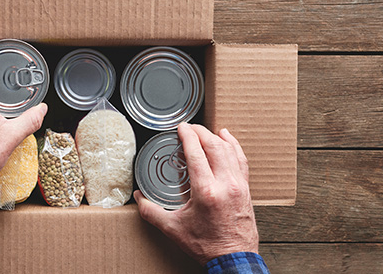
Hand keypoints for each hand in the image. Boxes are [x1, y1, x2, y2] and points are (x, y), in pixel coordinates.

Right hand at [134, 123, 257, 264]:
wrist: (233, 258)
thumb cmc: (206, 245)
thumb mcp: (173, 229)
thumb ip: (152, 212)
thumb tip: (139, 199)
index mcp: (206, 191)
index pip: (197, 153)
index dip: (188, 136)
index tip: (181, 128)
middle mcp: (226, 184)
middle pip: (214, 146)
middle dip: (201, 132)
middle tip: (189, 127)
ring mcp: (239, 185)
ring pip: (230, 151)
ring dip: (216, 137)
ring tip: (206, 130)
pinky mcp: (246, 190)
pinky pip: (241, 161)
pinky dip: (234, 146)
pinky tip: (228, 140)